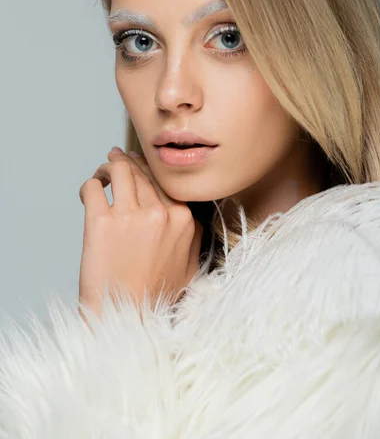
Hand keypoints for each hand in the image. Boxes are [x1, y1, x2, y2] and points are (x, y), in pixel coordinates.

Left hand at [78, 149, 202, 318]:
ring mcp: (129, 216)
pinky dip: (90, 184)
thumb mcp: (190, 265)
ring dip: (109, 166)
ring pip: (119, 170)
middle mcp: (159, 213)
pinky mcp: (101, 223)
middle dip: (128, 161)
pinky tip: (90, 190)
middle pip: (142, 171)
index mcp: (183, 219)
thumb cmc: (156, 296)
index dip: (150, 168)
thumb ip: (192, 236)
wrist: (128, 319)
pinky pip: (93, 188)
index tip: (141, 165)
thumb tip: (187, 216)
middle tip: (117, 158)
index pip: (165, 180)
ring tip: (103, 170)